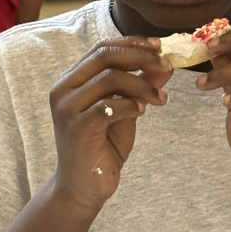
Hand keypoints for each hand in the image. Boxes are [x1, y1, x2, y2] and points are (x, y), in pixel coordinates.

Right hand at [48, 37, 170, 213]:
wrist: (83, 188)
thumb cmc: (102, 147)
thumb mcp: (126, 110)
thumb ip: (140, 87)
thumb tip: (164, 66)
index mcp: (72, 80)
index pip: (102, 47)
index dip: (133, 43)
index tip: (160, 47)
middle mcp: (63, 89)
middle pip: (105, 55)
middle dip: (141, 57)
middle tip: (167, 66)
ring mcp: (67, 108)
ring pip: (110, 78)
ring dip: (142, 85)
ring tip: (161, 99)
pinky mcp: (77, 128)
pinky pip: (109, 106)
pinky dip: (130, 105)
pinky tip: (143, 112)